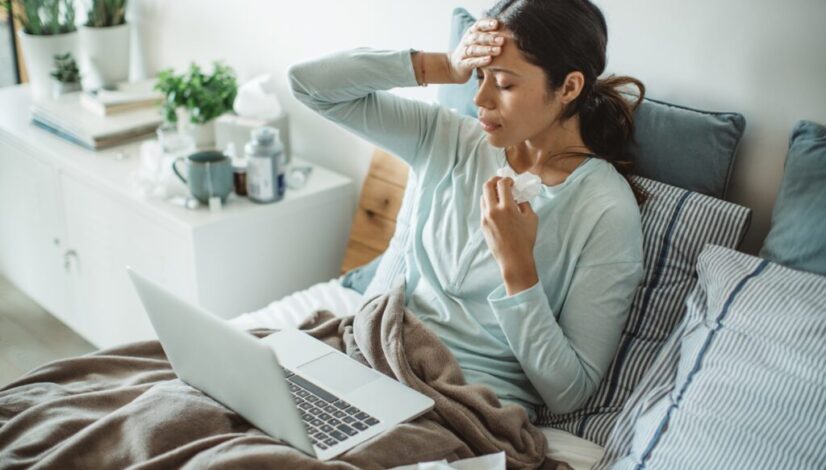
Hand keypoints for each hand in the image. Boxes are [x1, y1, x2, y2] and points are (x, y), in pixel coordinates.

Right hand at [447, 18, 504, 83]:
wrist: (454, 67)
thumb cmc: (472, 53)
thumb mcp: (478, 41)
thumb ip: (489, 35)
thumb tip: (507, 29)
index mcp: (471, 33)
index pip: (478, 25)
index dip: (487, 24)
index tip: (497, 24)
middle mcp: (466, 41)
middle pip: (477, 37)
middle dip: (489, 38)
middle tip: (502, 40)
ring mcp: (463, 53)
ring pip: (474, 49)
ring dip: (487, 49)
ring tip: (498, 50)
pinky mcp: (462, 64)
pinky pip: (472, 62)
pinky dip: (480, 61)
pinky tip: (489, 60)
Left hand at [480, 176, 539, 290]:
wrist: (514, 259)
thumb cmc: (526, 239)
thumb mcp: (531, 218)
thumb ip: (524, 204)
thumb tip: (518, 196)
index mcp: (507, 208)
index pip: (501, 184)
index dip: (507, 179)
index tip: (512, 182)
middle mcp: (493, 211)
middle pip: (487, 186)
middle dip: (494, 180)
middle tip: (501, 182)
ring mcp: (486, 218)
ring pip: (483, 197)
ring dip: (491, 192)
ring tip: (500, 196)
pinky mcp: (483, 224)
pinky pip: (483, 208)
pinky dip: (489, 203)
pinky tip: (498, 208)